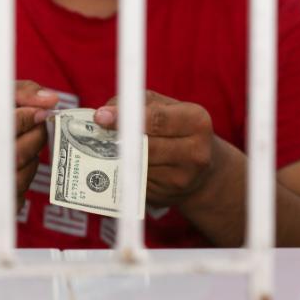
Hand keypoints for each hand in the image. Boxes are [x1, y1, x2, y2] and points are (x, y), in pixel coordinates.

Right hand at [0, 80, 58, 223]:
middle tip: (37, 131)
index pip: (6, 126)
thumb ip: (22, 92)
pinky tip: (11, 173)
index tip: (39, 114)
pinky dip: (20, 189)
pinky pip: (12, 203)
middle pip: (15, 155)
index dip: (31, 118)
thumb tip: (51, 101)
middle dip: (35, 140)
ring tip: (21, 151)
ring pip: (18, 180)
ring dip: (30, 164)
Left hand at [94, 91, 215, 207]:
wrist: (202, 172)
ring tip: (107, 146)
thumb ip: (138, 103)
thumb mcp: (166, 107)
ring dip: (117, 156)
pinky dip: (123, 171)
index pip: (157, 119)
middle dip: (118, 139)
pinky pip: (134, 181)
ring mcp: (181, 178)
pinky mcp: (166, 196)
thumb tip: (105, 113)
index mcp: (197, 122)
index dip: (126, 117)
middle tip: (97, 132)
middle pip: (145, 146)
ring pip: (136, 165)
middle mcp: (195, 152)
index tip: (100, 116)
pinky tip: (121, 163)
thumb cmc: (178, 130)